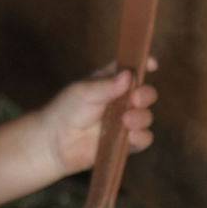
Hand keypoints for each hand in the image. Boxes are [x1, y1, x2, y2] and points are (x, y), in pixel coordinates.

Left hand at [40, 60, 157, 177]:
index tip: (152, 64)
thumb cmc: (66, 111)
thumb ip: (106, 86)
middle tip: (134, 99)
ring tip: (126, 119)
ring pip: (147, 116)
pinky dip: (142, 136)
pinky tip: (132, 135)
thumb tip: (128, 75)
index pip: (133, 69)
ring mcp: (125, 122)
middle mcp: (122, 100)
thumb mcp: (83, 92)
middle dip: (145, 94)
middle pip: (146, 93)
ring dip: (142, 117)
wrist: (54, 142)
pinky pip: (143, 139)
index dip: (144, 64)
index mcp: (112, 81)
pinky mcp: (125, 143)